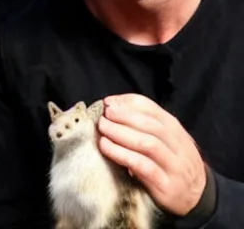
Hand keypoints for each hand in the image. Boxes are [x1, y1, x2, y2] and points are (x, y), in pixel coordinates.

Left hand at [98, 94, 207, 216]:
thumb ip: (146, 127)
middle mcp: (180, 147)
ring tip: (103, 129)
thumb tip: (113, 107)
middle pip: (151, 125)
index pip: (153, 110)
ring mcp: (175, 167)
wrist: (198, 199)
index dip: (128, 103)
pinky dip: (123, 155)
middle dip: (124, 117)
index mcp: (177, 132)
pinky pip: (144, 167)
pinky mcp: (167, 186)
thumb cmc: (172, 165)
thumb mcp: (167, 143)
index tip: (108, 103)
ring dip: (121, 133)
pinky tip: (107, 148)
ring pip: (148, 144)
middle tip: (104, 116)